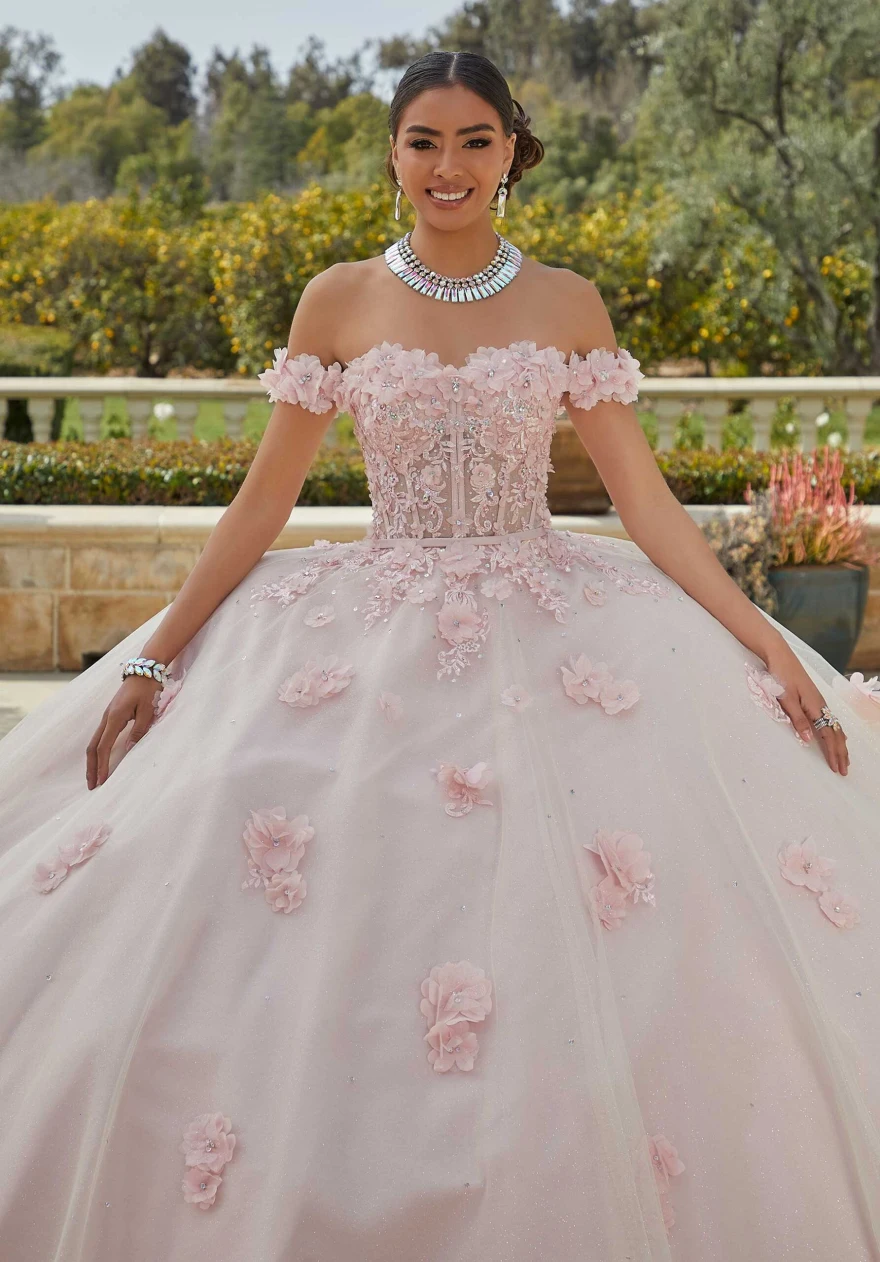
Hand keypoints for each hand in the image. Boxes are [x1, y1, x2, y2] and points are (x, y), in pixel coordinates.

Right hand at [86, 675, 161, 789]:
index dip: (102, 765)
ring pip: (94, 742)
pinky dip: (97, 750)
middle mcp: (106, 718)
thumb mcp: (148, 711)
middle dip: (91, 767)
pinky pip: (99, 736)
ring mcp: (106, 716)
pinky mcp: (110, 715)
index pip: (104, 746)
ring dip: (92, 760)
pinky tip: (100, 759)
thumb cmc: (148, 690)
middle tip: (92, 785)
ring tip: (93, 776)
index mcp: (115, 717)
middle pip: (92, 747)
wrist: (144, 671)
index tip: (101, 781)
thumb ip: (139, 730)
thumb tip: (128, 750)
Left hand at [763, 643, 849, 775]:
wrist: (779, 654)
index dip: (833, 753)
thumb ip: (797, 719)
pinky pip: (830, 720)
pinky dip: (836, 732)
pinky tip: (836, 735)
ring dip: (840, 744)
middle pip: (836, 733)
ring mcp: (818, 701)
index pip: (828, 735)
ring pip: (835, 727)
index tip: (837, 769)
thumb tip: (809, 740)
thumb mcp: (786, 698)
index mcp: (815, 706)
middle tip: (844, 770)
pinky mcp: (813, 698)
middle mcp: (821, 705)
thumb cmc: (780, 675)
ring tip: (844, 758)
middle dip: (841, 753)